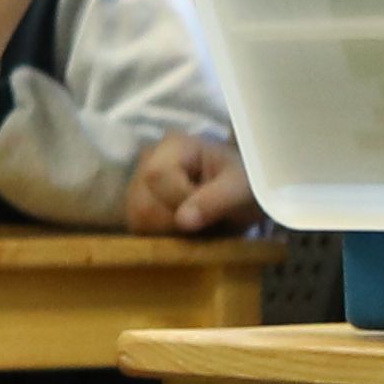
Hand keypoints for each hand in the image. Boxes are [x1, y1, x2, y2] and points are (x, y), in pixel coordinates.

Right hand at [125, 130, 261, 236]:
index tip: (209, 212)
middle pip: (142, 202)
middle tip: (206, 224)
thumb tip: (183, 221)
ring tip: (197, 227)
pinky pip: (139, 230)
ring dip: (169, 233)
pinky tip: (185, 232)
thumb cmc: (245, 185)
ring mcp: (138, 186)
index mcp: (173, 146)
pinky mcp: (138, 208)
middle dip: (175, 223)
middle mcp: (147, 161)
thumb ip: (216, 200)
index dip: (179, 200)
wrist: (244, 197)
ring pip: (137, 220)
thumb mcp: (241, 189)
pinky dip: (163, 238)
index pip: (157, 176)